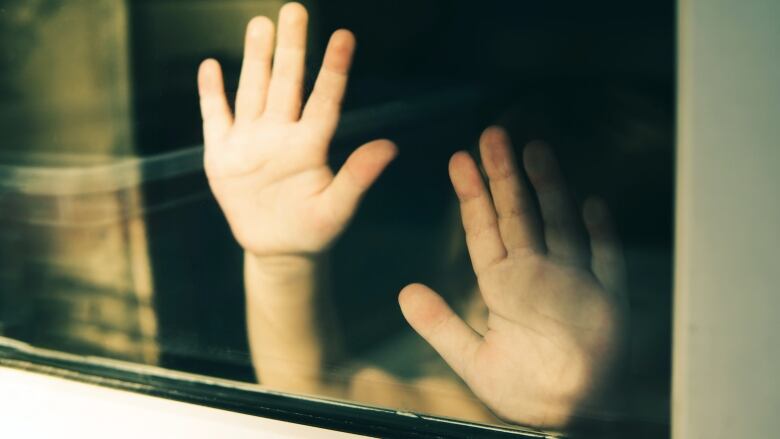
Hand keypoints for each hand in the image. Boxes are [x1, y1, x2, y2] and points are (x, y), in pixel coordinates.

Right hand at [198, 3, 396, 256]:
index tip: (345, 37)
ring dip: (256, 58)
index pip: (324, 99)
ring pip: (253, 90)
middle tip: (296, 11)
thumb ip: (358, 177)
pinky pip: (215, 117)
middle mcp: (281, 134)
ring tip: (260, 25)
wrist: (277, 249)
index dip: (334, 69)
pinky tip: (211, 67)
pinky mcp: (222, 155)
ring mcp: (250, 141)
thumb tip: (389, 148)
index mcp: (310, 145)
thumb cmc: (313, 230)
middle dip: (291, 47)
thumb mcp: (337, 209)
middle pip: (287, 83)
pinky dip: (211, 93)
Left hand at [399, 127, 627, 427]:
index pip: (484, 230)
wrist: (567, 414)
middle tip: (490, 135)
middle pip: (518, 214)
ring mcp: (572, 282)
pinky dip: (601, 233)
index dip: (471, 195)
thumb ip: (440, 325)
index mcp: (504, 286)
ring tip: (532, 149)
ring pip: (558, 223)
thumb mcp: (472, 360)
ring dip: (547, 187)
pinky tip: (593, 204)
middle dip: (503, 175)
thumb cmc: (525, 390)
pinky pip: (605, 260)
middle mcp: (537, 275)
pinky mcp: (606, 299)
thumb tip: (404, 294)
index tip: (458, 161)